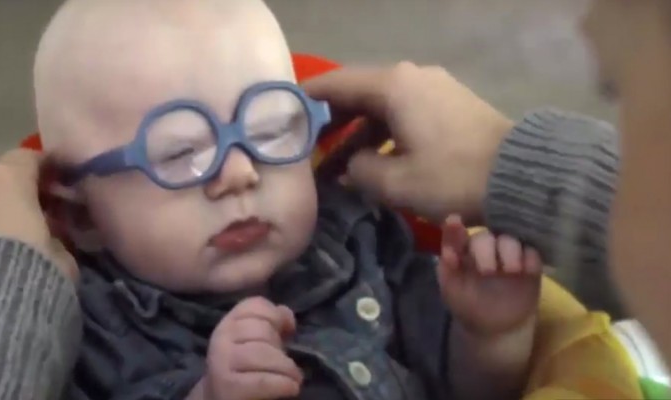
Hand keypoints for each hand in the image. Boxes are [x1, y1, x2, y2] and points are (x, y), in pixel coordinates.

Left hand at [0, 149, 77, 279]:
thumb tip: (47, 233)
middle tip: (32, 220)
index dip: (46, 168)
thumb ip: (52, 233)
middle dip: (12, 199)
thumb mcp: (62, 252)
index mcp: (6, 180)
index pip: (28, 159)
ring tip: (4, 246)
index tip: (61, 180)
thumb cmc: (35, 269)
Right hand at [203, 297, 301, 399]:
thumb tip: (285, 314)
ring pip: (263, 354)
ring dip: (287, 368)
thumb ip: (270, 323)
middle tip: (285, 363)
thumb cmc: (246, 369)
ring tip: (293, 378)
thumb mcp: (257, 340)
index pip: (255, 305)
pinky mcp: (228, 387)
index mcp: (228, 324)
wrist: (221, 399)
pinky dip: (283, 384)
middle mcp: (221, 339)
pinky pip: (263, 381)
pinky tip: (291, 387)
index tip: (285, 332)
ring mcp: (221, 363)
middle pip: (262, 330)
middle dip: (281, 347)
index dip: (275, 315)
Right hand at [304, 62, 512, 224]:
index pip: (336, 84)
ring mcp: (433, 89)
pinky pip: (404, 114)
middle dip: (330, 123)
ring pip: (381, 108)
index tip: (282, 114)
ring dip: (357, 135)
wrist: (522, 177)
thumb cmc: (452, 177)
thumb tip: (349, 166)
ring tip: (335, 169)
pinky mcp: (449, 105)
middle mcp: (411, 78)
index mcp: (393, 87)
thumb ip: (358, 171)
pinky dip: (383, 135)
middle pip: (358, 95)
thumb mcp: (396, 182)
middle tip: (305, 149)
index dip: (306, 100)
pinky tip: (373, 163)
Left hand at [438, 215, 540, 336]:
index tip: (454, 223)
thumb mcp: (452, 289)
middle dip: (486, 249)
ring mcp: (508, 253)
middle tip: (487, 271)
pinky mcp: (530, 264)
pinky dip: (530, 258)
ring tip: (511, 270)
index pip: (457, 234)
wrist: (497, 329)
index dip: (455, 229)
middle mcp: (485, 246)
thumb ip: (448, 267)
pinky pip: (533, 253)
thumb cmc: (469, 305)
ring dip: (510, 250)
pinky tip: (527, 270)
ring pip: (511, 239)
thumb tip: (447, 249)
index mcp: (463, 251)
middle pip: (486, 236)